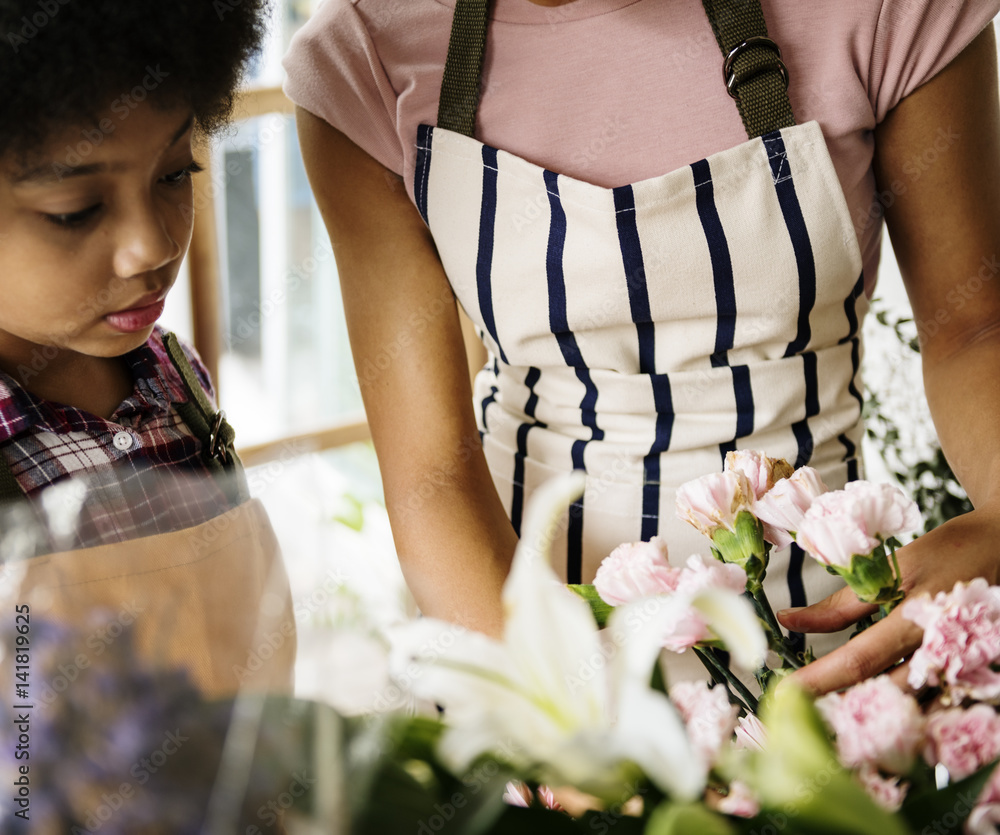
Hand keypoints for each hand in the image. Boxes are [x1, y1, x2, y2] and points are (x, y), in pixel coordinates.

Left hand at [776, 505, 999, 695]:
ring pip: (906, 705)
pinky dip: (894, 705)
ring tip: (825, 708)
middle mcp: (939, 652)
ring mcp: (956, 668)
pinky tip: (866, 703)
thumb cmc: (947, 552)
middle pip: (882, 694)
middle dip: (837, 704)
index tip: (785, 692)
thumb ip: (843, 604)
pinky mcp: (962, 674)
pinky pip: (926, 701)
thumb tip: (790, 621)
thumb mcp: (891, 568)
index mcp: (918, 620)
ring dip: (864, 709)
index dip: (820, 680)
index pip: (860, 661)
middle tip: (799, 707)